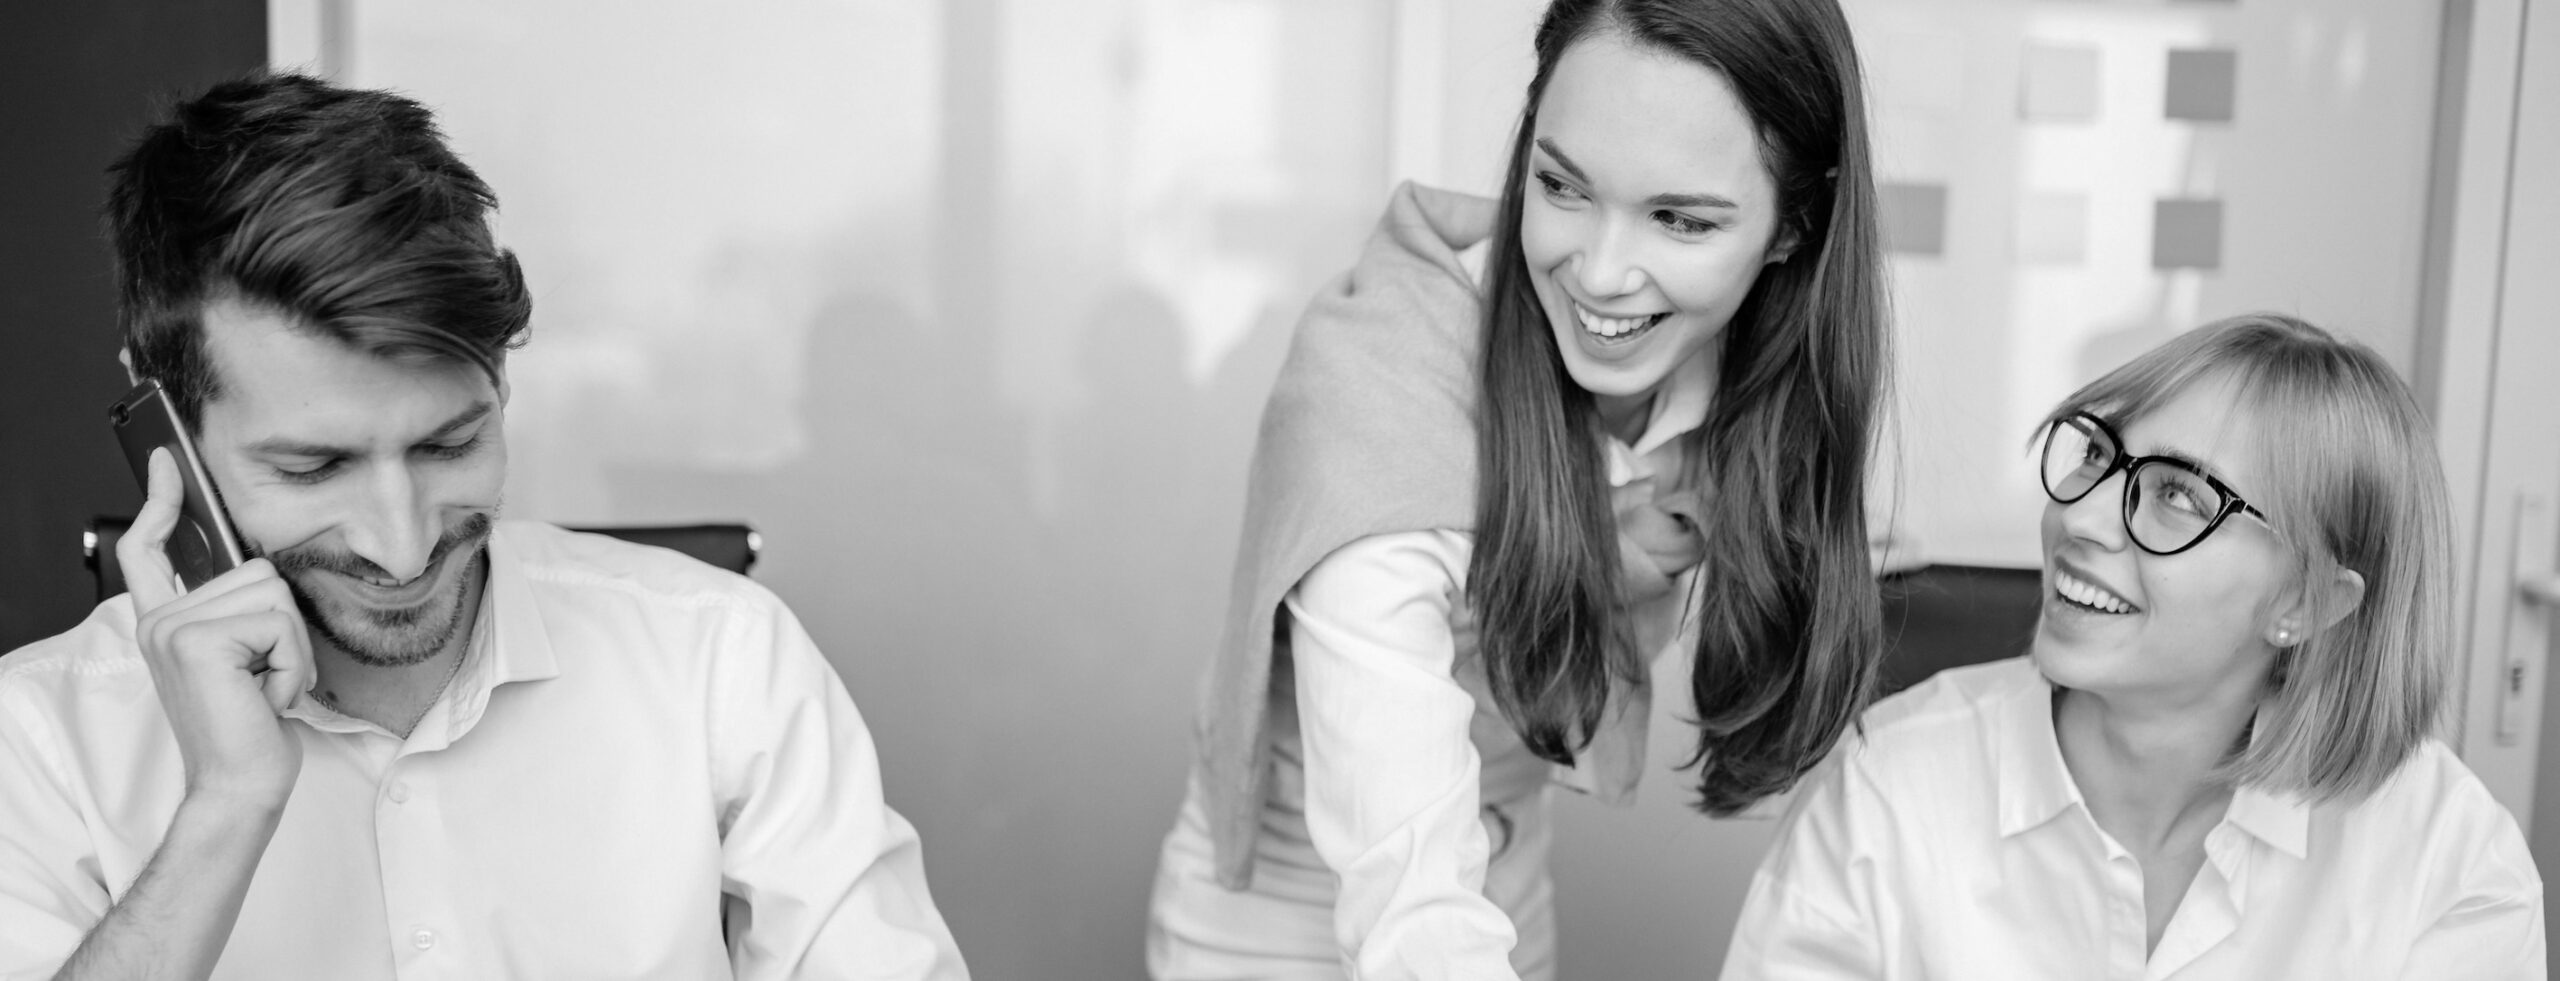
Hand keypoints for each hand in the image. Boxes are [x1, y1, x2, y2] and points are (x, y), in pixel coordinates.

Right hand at [119, 448, 311, 813]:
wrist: (241, 784)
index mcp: (167, 621)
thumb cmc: (251, 729)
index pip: (150, 550)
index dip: (161, 502)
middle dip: (284, 627)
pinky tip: (265, 695)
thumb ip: (238, 615)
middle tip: (262, 676)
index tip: (168, 463)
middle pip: (258, 570)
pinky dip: (291, 662)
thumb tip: (260, 574)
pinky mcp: (197, 641)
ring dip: (290, 647)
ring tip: (263, 686)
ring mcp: (173, 628)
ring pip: (274, 594)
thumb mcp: (244, 660)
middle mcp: (162, 619)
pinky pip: (279, 622)